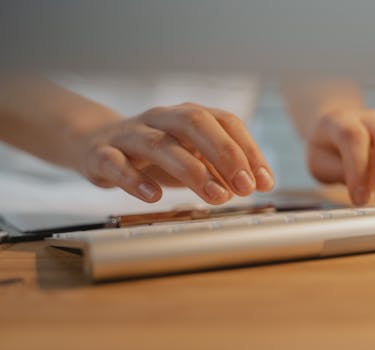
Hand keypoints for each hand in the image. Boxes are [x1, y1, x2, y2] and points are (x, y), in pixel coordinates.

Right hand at [75, 102, 273, 203]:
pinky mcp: (102, 154)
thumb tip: (255, 183)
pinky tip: (154, 196)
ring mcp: (130, 134)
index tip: (264, 182)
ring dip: (192, 170)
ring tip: (216, 196)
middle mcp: (161, 118)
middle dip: (225, 153)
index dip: (249, 150)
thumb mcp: (192, 156)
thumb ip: (221, 168)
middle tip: (244, 186)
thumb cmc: (155, 153)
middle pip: (195, 123)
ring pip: (160, 143)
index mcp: (188, 116)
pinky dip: (135, 180)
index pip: (226, 122)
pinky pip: (116, 163)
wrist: (96, 143)